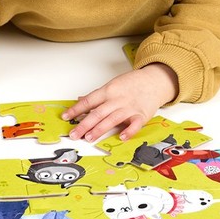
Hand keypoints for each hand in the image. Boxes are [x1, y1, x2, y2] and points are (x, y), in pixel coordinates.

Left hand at [62, 64, 179, 142]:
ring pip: (112, 119)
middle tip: (74, 134)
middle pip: (98, 112)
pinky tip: (121, 137)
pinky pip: (135, 124)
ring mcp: (129, 107)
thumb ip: (97, 96)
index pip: (88, 101)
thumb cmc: (131, 84)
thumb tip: (80, 99)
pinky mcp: (141, 115)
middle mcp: (117, 99)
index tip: (65, 117)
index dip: (76, 109)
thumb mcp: (112, 86)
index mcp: (108, 91)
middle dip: (84, 124)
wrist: (154, 80)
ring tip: (88, 138)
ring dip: (100, 129)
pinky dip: (129, 131)